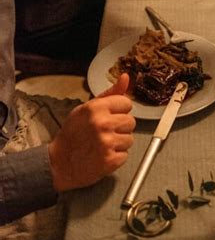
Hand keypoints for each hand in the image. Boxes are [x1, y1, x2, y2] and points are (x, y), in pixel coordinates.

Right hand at [48, 73, 134, 192]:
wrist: (59, 163)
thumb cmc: (73, 134)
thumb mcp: (87, 108)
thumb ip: (110, 93)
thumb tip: (125, 77)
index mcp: (96, 108)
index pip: (126, 103)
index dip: (119, 111)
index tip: (109, 117)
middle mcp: (102, 123)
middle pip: (131, 121)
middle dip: (120, 127)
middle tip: (105, 132)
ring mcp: (106, 143)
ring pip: (130, 139)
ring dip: (119, 143)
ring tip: (103, 144)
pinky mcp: (109, 160)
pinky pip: (125, 155)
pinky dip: (116, 157)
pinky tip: (103, 155)